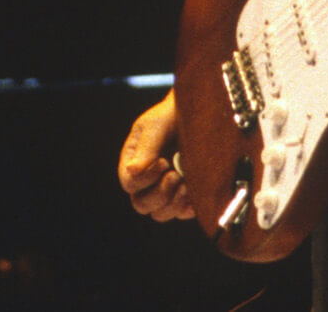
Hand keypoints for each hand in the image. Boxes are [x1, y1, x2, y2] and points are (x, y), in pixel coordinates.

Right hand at [117, 90, 193, 221]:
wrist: (197, 114)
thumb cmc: (171, 115)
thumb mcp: (156, 126)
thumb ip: (146, 148)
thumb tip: (132, 171)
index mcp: (133, 161)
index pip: (129, 183)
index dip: (145, 179)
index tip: (164, 161)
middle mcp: (145, 181)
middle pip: (142, 204)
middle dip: (159, 194)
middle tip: (175, 174)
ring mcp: (165, 190)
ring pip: (160, 214)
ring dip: (173, 203)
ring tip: (186, 183)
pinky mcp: (184, 196)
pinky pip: (182, 213)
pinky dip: (188, 207)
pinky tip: (195, 191)